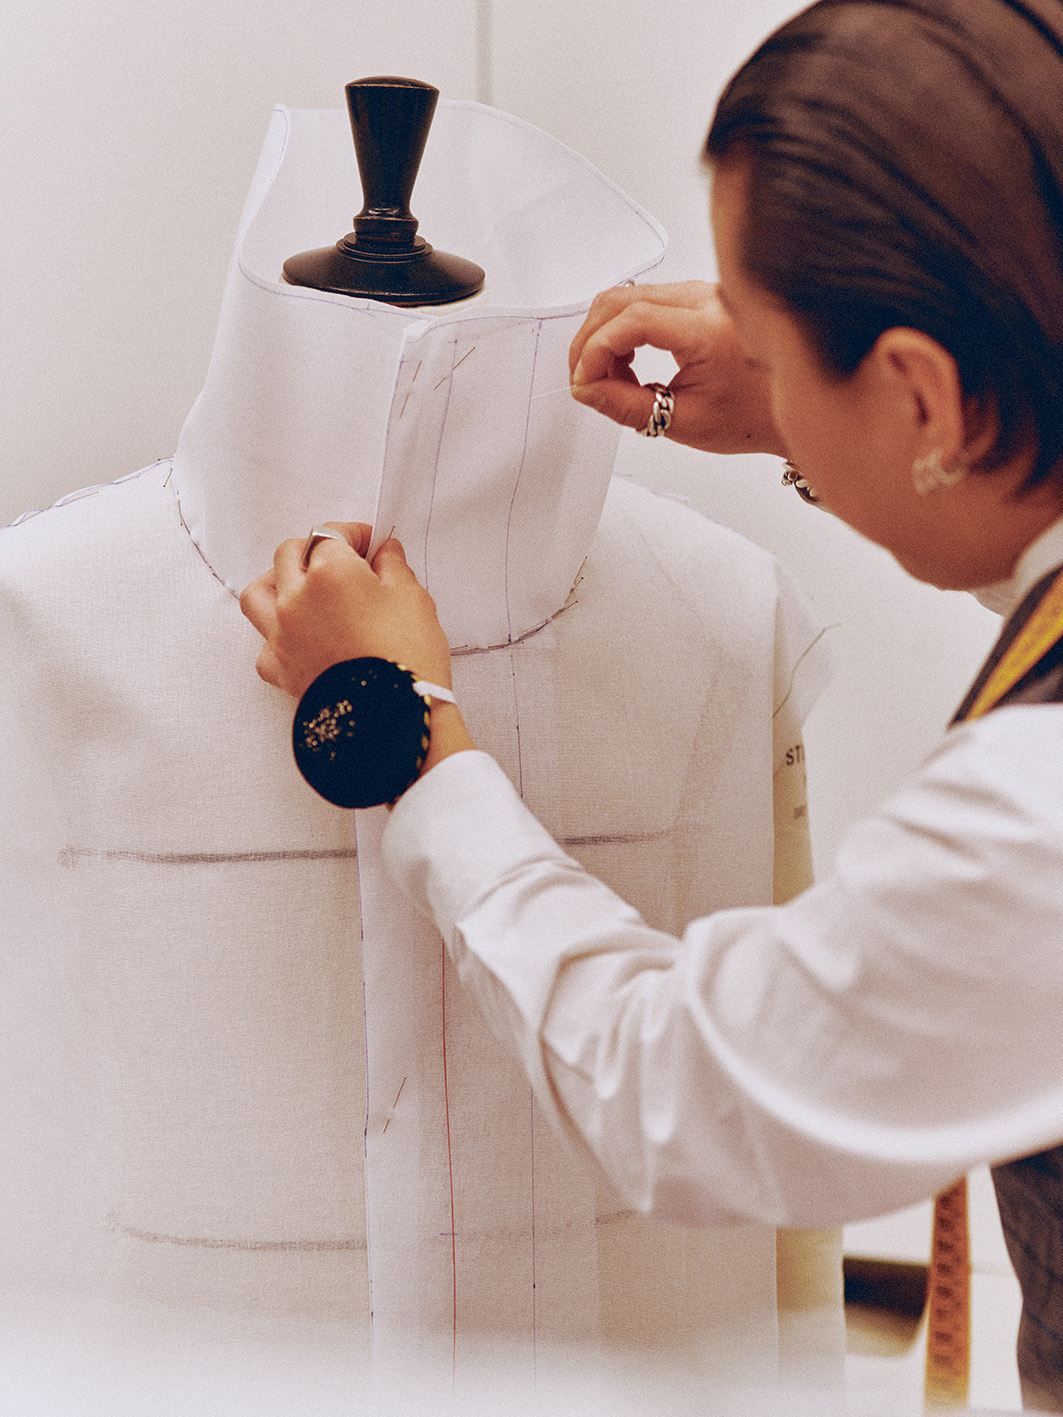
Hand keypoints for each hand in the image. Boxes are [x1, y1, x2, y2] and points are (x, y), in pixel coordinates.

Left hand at [239, 522, 453, 701]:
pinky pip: (263, 642)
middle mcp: (297, 598)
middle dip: (315, 549)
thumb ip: (393, 566)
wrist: (393, 721)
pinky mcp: (280, 669)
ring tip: (300, 589)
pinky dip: (276, 635)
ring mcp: (282, 634)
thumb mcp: (414, 599)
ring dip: (277, 581)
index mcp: (331, 572)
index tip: (371, 545)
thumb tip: (385, 552)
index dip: (355, 535)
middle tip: (343, 561)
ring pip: (259, 592)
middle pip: (290, 554)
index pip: (332, 534)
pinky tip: (298, 638)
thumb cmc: (407, 658)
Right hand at [568, 281, 785, 455]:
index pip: (633, 321)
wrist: (794, 404)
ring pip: (628, 296)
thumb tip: (586, 390)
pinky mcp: (697, 298)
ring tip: (612, 378)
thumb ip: (627, 406)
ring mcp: (702, 293)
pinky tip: (629, 363)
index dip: (597, 351)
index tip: (584, 382)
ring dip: (605, 336)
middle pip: (622, 298)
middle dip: (591, 339)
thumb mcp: (685, 421)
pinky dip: (623, 330)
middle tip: (584, 378)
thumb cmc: (754, 415)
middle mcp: (707, 299)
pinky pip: (645, 301)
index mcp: (711, 329)